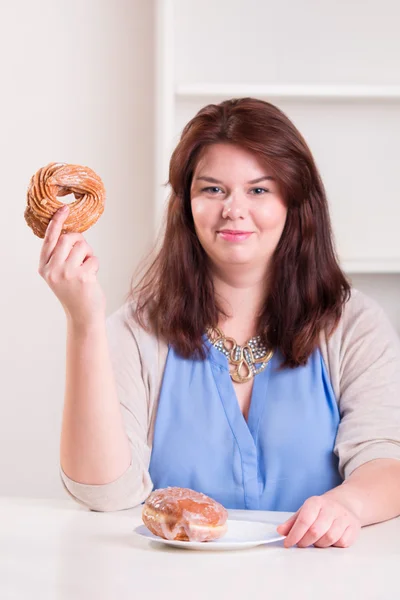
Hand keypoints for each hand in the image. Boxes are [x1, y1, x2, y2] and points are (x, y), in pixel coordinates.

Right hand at [38, 205, 105, 326]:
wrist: (83, 316)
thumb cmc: (74, 292)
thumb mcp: (59, 274)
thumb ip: (60, 255)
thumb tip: (73, 233)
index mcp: (44, 267)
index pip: (49, 239)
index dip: (57, 222)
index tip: (64, 209)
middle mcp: (52, 269)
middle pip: (68, 238)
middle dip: (80, 240)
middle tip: (84, 252)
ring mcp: (66, 273)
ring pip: (82, 246)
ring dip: (89, 254)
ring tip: (86, 268)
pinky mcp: (81, 276)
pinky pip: (93, 258)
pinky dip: (95, 264)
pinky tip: (91, 277)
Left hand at [276, 495, 360, 548]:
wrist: (346, 503)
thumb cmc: (322, 509)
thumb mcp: (305, 510)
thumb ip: (292, 522)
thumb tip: (280, 531)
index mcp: (316, 502)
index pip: (304, 520)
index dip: (294, 534)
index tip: (288, 543)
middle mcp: (331, 508)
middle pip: (316, 531)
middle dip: (305, 541)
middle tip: (301, 544)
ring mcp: (344, 517)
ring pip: (329, 538)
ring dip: (320, 544)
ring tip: (316, 541)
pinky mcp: (354, 528)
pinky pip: (342, 543)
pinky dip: (334, 545)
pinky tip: (330, 540)